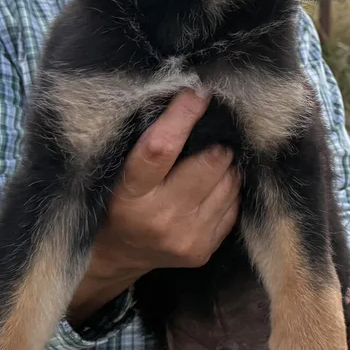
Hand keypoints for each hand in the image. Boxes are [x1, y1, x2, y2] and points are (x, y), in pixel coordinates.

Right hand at [67, 90, 239, 325]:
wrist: (118, 256)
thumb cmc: (116, 204)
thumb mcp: (117, 175)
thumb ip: (147, 145)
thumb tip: (187, 100)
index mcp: (129, 195)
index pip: (160, 148)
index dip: (182, 117)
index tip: (197, 93)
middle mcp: (160, 218)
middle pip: (207, 165)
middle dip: (216, 144)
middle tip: (211, 137)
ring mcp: (186, 237)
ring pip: (228, 184)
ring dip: (225, 166)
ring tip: (211, 163)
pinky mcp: (204, 250)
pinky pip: (233, 206)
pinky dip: (228, 189)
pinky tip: (213, 187)